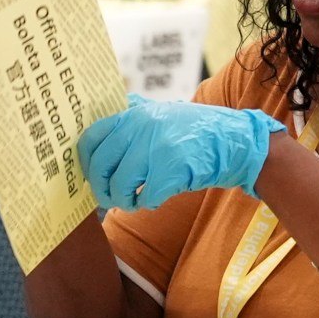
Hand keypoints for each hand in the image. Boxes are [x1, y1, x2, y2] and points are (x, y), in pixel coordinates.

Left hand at [77, 95, 286, 210]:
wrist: (233, 140)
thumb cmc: (192, 132)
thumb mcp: (159, 114)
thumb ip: (130, 119)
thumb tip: (93, 146)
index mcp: (133, 113)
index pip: (90, 138)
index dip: (86, 163)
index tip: (93, 175)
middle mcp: (141, 126)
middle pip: (99, 166)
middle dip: (102, 189)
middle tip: (111, 197)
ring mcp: (156, 147)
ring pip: (119, 186)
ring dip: (124, 201)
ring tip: (135, 200)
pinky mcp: (171, 169)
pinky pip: (145, 198)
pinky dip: (148, 204)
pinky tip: (156, 199)